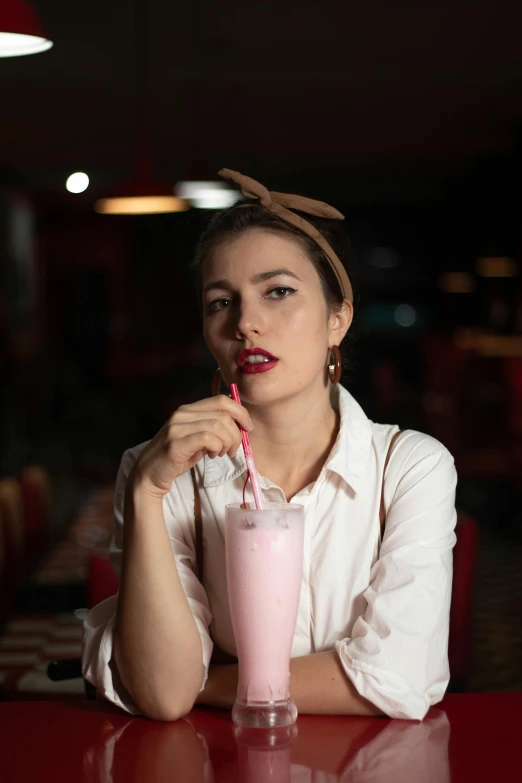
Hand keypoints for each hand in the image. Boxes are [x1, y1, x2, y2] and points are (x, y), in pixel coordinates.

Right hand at [130, 395, 252, 498]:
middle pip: (223, 414)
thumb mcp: (197, 439)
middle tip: (232, 449)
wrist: (149, 475)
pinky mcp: (176, 443)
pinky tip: (212, 455)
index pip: (221, 400)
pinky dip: (216, 447)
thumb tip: (239, 426)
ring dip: (227, 442)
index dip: (240, 412)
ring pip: (218, 426)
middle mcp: (182, 414)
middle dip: (235, 433)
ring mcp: (177, 427)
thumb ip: (214, 429)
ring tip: (221, 453)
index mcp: (188, 409)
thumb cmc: (177, 457)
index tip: (248, 428)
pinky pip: (207, 438)